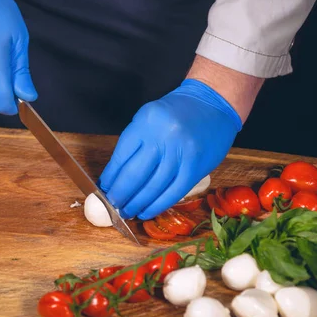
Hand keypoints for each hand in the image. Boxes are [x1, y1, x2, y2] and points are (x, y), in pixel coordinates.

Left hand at [99, 79, 241, 219]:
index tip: (102, 190)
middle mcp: (163, 138)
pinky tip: (146, 212)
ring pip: (153, 188)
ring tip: (126, 213)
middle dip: (119, 196)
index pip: (121, 157)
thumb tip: (115, 177)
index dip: (110, 178)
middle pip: (134, 175)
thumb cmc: (177, 112)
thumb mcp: (149, 117)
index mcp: (146, 122)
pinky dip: (157, 206)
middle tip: (112, 206)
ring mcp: (181, 154)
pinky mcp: (196, 169)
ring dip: (136, 204)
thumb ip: (134, 143)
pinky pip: (173, 193)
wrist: (214, 104)